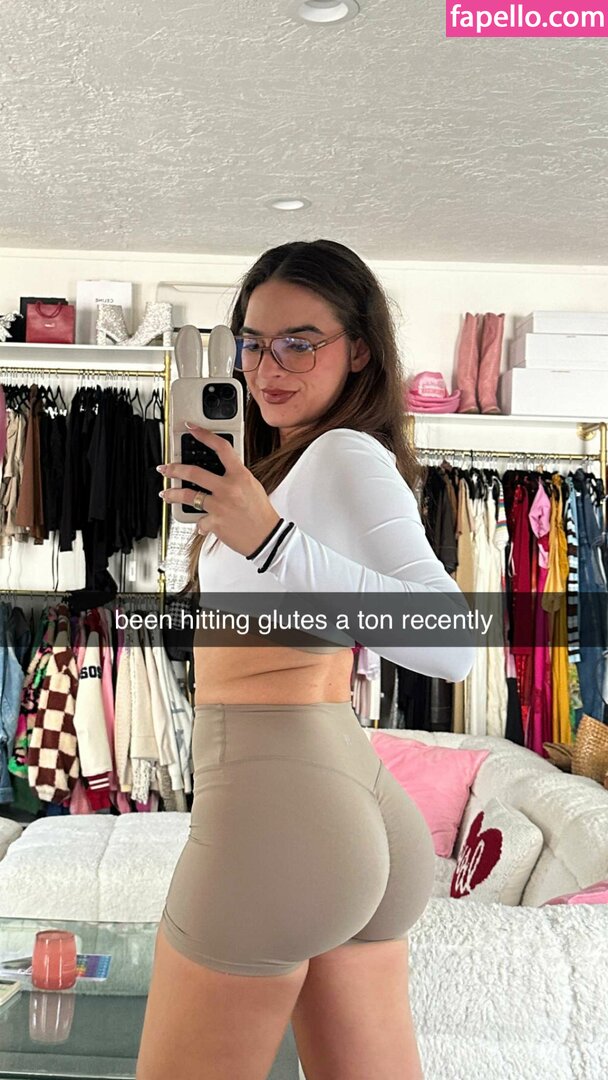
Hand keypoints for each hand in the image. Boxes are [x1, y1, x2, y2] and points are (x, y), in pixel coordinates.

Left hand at [158, 424, 281, 556]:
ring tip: (165, 494)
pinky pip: (199, 520)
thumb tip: (219, 469)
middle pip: (194, 473)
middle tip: (165, 469)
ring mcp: (219, 506)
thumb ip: (235, 476)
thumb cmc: (261, 513)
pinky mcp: (214, 523)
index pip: (221, 448)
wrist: (267, 538)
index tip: (192, 429)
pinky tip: (200, 523)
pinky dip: (199, 523)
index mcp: (240, 476)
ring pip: (187, 496)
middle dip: (174, 469)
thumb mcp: (252, 486)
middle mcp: (228, 489)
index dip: (204, 435)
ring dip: (172, 494)